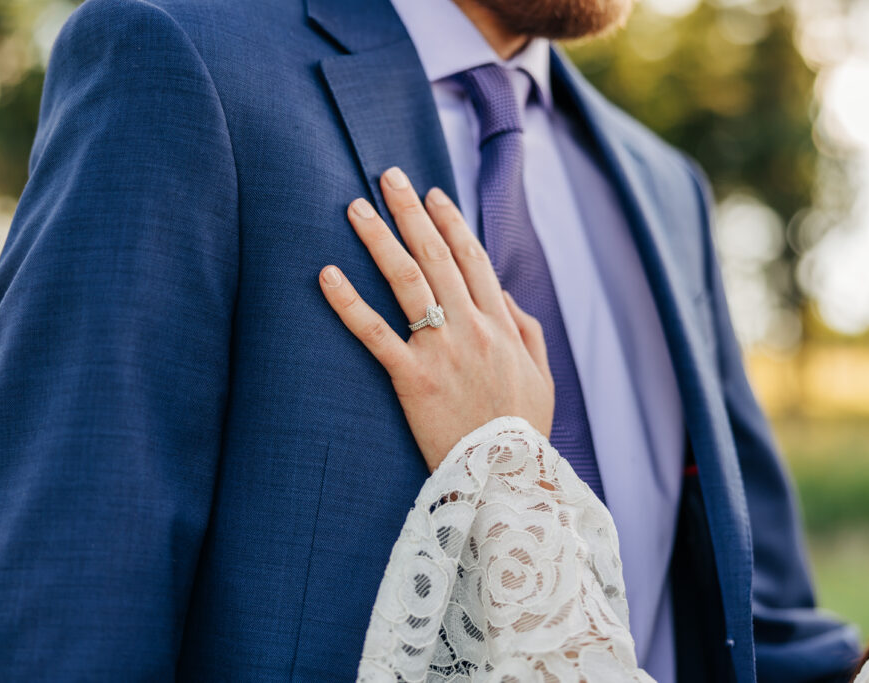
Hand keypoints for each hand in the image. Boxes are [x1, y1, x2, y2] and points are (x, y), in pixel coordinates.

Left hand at [319, 167, 553, 472]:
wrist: (506, 476)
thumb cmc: (522, 428)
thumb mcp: (541, 375)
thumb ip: (525, 328)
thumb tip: (500, 292)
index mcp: (501, 324)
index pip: (473, 258)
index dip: (451, 222)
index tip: (432, 194)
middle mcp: (472, 327)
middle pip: (438, 256)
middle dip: (411, 212)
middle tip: (388, 176)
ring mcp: (441, 350)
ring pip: (408, 281)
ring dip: (380, 239)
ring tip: (356, 208)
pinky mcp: (411, 378)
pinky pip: (375, 333)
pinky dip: (349, 301)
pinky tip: (327, 273)